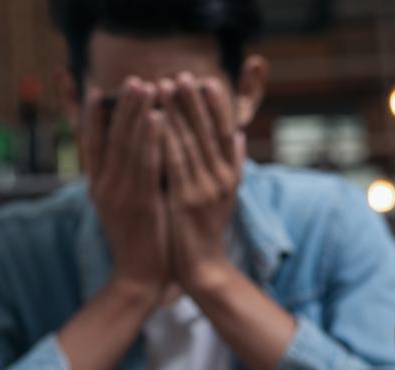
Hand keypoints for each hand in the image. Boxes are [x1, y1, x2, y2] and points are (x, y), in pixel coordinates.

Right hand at [83, 78, 169, 299]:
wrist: (138, 279)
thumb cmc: (138, 242)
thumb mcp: (122, 208)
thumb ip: (123, 181)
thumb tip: (132, 154)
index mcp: (97, 187)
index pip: (90, 144)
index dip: (91, 116)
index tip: (95, 89)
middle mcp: (104, 187)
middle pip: (110, 138)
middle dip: (121, 106)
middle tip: (133, 78)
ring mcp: (121, 195)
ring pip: (128, 146)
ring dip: (138, 113)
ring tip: (147, 86)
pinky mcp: (141, 204)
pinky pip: (147, 164)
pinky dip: (152, 139)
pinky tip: (160, 118)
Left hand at [160, 73, 245, 294]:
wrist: (204, 270)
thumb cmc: (207, 232)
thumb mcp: (226, 197)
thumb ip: (234, 166)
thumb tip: (240, 136)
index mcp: (231, 176)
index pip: (227, 132)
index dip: (217, 106)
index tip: (207, 81)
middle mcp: (222, 179)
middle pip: (209, 132)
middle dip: (194, 101)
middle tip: (182, 74)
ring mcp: (205, 190)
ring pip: (190, 142)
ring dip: (176, 112)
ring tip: (163, 86)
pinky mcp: (186, 201)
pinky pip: (174, 163)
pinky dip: (165, 139)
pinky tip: (154, 120)